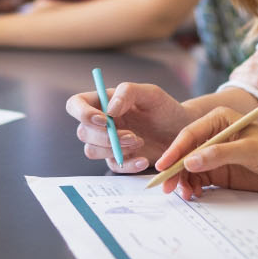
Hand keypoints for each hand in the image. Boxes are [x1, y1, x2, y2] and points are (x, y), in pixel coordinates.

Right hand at [65, 82, 193, 174]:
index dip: (82, 113)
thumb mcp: (150, 93)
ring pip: (92, 151)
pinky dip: (127, 165)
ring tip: (139, 141)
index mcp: (102, 102)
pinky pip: (113, 165)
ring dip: (114, 149)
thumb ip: (127, 93)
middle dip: (105, 136)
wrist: (181, 130)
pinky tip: (144, 160)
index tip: (103, 120)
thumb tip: (108, 110)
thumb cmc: (164, 108)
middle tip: (132, 136)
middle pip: (83, 132)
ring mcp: (108, 142)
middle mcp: (101, 123)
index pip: (75, 105)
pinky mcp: (119, 159)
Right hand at [154, 106, 257, 199]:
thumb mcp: (248, 150)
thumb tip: (190, 162)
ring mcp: (215, 154)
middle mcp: (213, 135)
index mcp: (218, 120)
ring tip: (186, 194)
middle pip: (185, 152)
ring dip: (183, 180)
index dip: (174, 151)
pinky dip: (193, 186)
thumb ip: (219, 154)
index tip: (163, 166)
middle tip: (166, 187)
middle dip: (174, 169)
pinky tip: (195, 194)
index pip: (190, 135)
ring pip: (190, 168)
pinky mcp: (220, 171)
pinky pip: (199, 178)